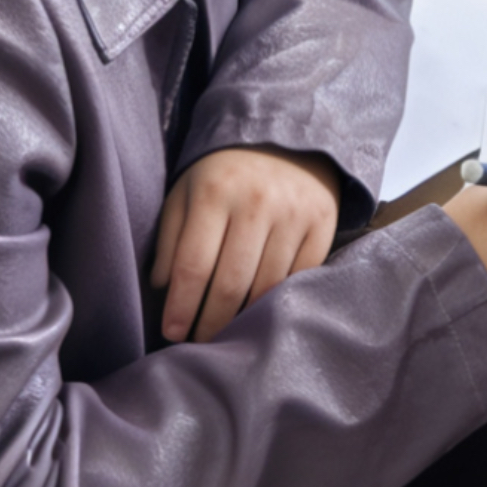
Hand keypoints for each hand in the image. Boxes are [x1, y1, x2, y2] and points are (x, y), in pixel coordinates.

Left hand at [150, 145, 342, 341]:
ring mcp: (294, 214)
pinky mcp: (322, 224)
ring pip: (267, 287)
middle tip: (199, 345)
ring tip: (227, 336)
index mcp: (214, 192)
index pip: (194, 265)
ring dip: (245, 320)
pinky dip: (279, 301)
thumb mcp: (186, 193)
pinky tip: (262, 315)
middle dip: (211, 323)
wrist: (286, 140)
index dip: (181, 306)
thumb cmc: (224, 175)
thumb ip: (171, 238)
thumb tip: (163, 287)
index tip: (172, 333)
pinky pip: (299, 279)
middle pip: (231, 283)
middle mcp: (256, 202)